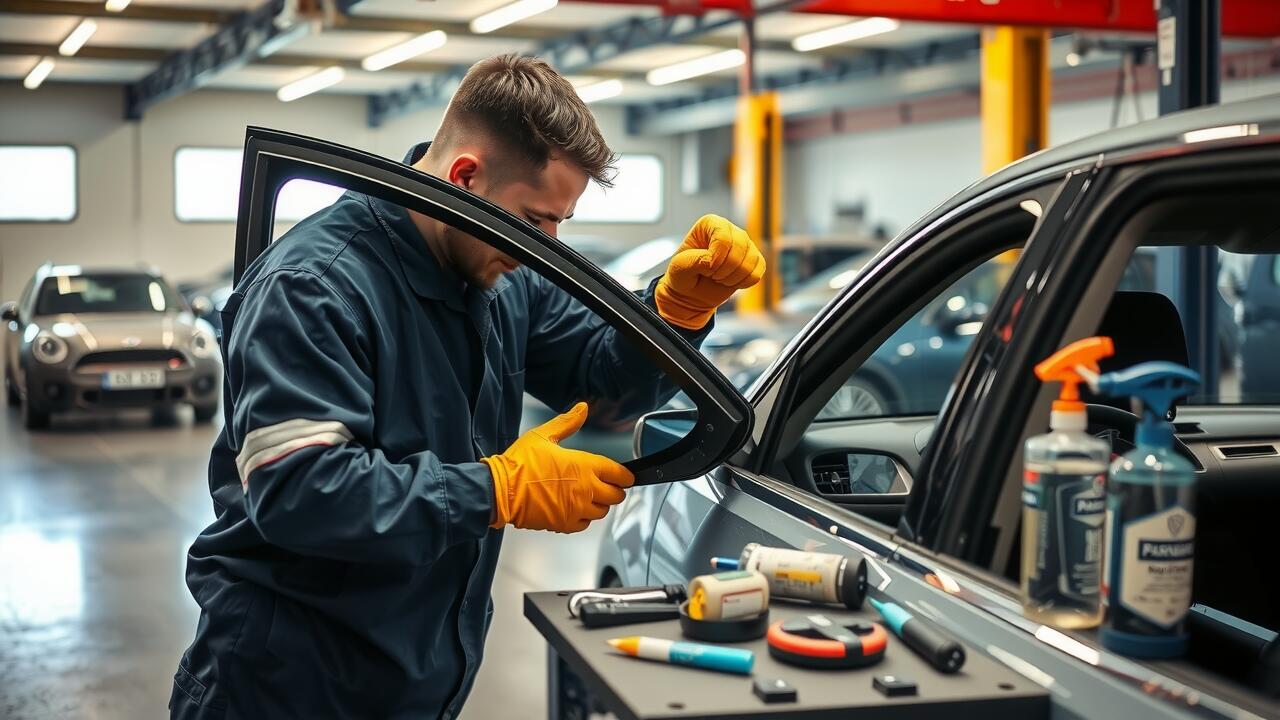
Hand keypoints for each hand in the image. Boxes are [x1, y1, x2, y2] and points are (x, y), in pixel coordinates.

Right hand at [484, 402, 634, 532]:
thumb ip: (567, 422)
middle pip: (615, 495)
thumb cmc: (520, 464)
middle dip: (615, 490)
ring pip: (602, 511)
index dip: (625, 475)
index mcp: (584, 466)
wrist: (501, 490)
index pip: (618, 473)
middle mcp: (586, 490)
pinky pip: (584, 524)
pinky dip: (583, 518)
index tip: (626, 476)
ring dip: (600, 504)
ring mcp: (577, 509)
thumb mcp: (543, 435)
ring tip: (590, 496)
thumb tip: (582, 409)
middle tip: (609, 486)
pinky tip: (575, 508)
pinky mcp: (565, 524)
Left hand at [655, 214, 765, 329]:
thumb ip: (693, 261)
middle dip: (723, 270)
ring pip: (750, 262)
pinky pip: (756, 274)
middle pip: (740, 248)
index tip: (705, 268)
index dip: (715, 258)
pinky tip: (730, 282)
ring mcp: (746, 245)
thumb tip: (712, 262)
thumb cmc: (684, 275)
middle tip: (711, 275)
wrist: (692, 292)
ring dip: (732, 278)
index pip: (723, 237)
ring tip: (719, 278)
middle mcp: (731, 230)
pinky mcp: (755, 261)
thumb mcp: (679, 268)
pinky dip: (743, 283)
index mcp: (711, 223)